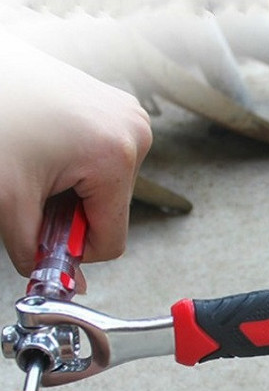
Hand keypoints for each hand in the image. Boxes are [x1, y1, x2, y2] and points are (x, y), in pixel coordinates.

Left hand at [0, 32, 151, 275]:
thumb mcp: (6, 200)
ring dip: (72, 187)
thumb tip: (65, 283)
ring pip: (108, 185)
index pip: (111, 241)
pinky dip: (75, 164)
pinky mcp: (115, 106)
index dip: (69, 247)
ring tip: (37, 161)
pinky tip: (46, 147)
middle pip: (111, 211)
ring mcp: (127, 115)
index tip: (39, 230)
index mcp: (117, 154)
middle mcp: (134, 131)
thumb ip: (35, 252)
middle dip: (69, 211)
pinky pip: (105, 158)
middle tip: (31, 189)